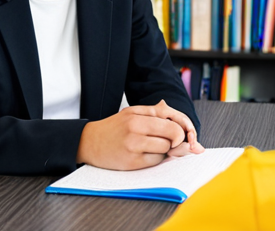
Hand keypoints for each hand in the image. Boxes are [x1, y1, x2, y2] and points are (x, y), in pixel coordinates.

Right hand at [76, 100, 202, 169]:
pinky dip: (155, 159)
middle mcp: (135, 127)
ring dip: (165, 150)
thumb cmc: (114, 128)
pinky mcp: (131, 162)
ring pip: (166, 149)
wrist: (89, 142)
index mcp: (137, 114)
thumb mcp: (133, 113)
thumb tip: (185, 129)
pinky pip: (156, 162)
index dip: (184, 128)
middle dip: (176, 140)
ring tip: (151, 146)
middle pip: (173, 134)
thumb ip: (158, 115)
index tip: (183, 134)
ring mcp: (133, 145)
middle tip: (169, 141)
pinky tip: (145, 155)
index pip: (172, 120)